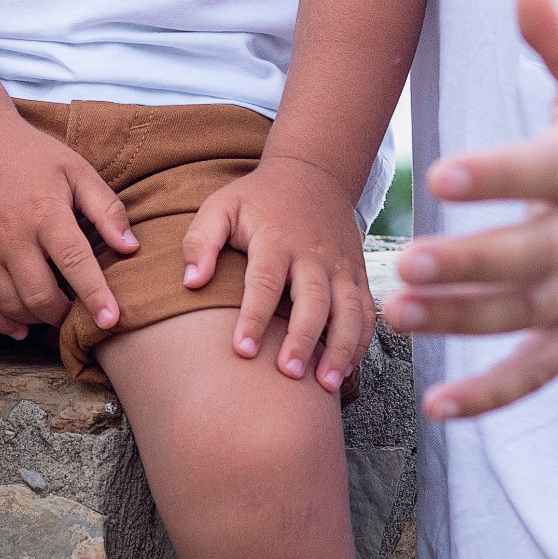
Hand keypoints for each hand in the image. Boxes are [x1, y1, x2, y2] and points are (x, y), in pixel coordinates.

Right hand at [0, 110, 138, 339]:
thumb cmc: (31, 154)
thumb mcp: (76, 170)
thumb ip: (106, 209)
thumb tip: (130, 247)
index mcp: (45, 212)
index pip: (74, 262)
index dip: (94, 294)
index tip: (110, 320)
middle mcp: (12, 236)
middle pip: (39, 294)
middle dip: (64, 314)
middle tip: (81, 313)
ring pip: (10, 304)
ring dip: (36, 319)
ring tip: (55, 315)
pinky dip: (0, 321)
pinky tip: (20, 328)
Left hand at [182, 153, 375, 389]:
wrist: (312, 174)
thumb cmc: (257, 199)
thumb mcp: (221, 206)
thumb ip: (201, 241)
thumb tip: (191, 282)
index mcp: (276, 239)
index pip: (264, 282)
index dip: (253, 317)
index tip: (241, 351)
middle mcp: (313, 255)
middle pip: (313, 301)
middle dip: (303, 339)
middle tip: (288, 374)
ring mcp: (341, 265)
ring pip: (348, 310)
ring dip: (341, 348)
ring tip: (325, 384)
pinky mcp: (357, 274)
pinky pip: (366, 311)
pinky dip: (362, 341)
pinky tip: (346, 370)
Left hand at [384, 0, 557, 418]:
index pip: (546, 171)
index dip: (499, 175)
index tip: (443, 175)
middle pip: (532, 256)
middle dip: (473, 265)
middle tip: (410, 263)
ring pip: (526, 315)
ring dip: (464, 323)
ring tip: (400, 315)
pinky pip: (539, 369)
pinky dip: (494, 394)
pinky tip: (441, 410)